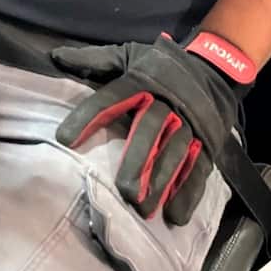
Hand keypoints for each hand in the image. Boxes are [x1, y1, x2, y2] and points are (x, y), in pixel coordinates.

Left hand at [51, 32, 254, 224]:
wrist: (214, 69)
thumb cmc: (161, 67)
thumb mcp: (128, 55)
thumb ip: (94, 60)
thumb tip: (56, 56)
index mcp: (142, 80)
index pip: (111, 98)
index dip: (88, 117)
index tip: (64, 139)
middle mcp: (167, 102)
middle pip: (150, 129)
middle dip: (138, 159)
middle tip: (123, 190)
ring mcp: (190, 124)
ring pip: (176, 152)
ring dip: (161, 181)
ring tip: (143, 207)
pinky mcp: (208, 144)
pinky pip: (200, 168)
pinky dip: (188, 192)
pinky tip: (175, 215)